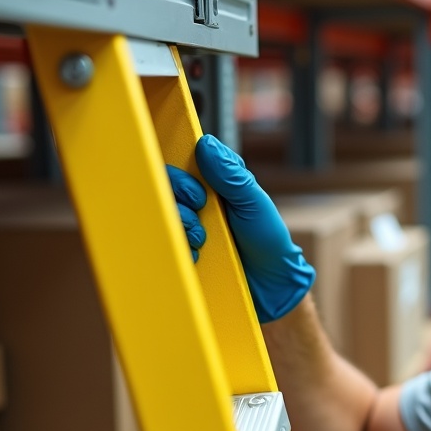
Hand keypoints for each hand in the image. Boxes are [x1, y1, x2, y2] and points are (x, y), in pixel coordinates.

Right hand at [165, 134, 314, 321]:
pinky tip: (197, 258)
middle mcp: (194, 204)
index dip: (181, 179)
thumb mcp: (254, 203)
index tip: (200, 195)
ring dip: (180, 228)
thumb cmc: (267, 240)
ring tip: (203, 241)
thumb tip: (205, 144)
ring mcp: (186, 230)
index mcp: (211, 186)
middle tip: (200, 218)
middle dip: (179, 205)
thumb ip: (231, 175)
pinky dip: (178, 251)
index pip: (179, 167)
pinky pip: (162, 247)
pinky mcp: (181, 254)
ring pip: (160, 219)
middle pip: (162, 191)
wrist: (271, 286)